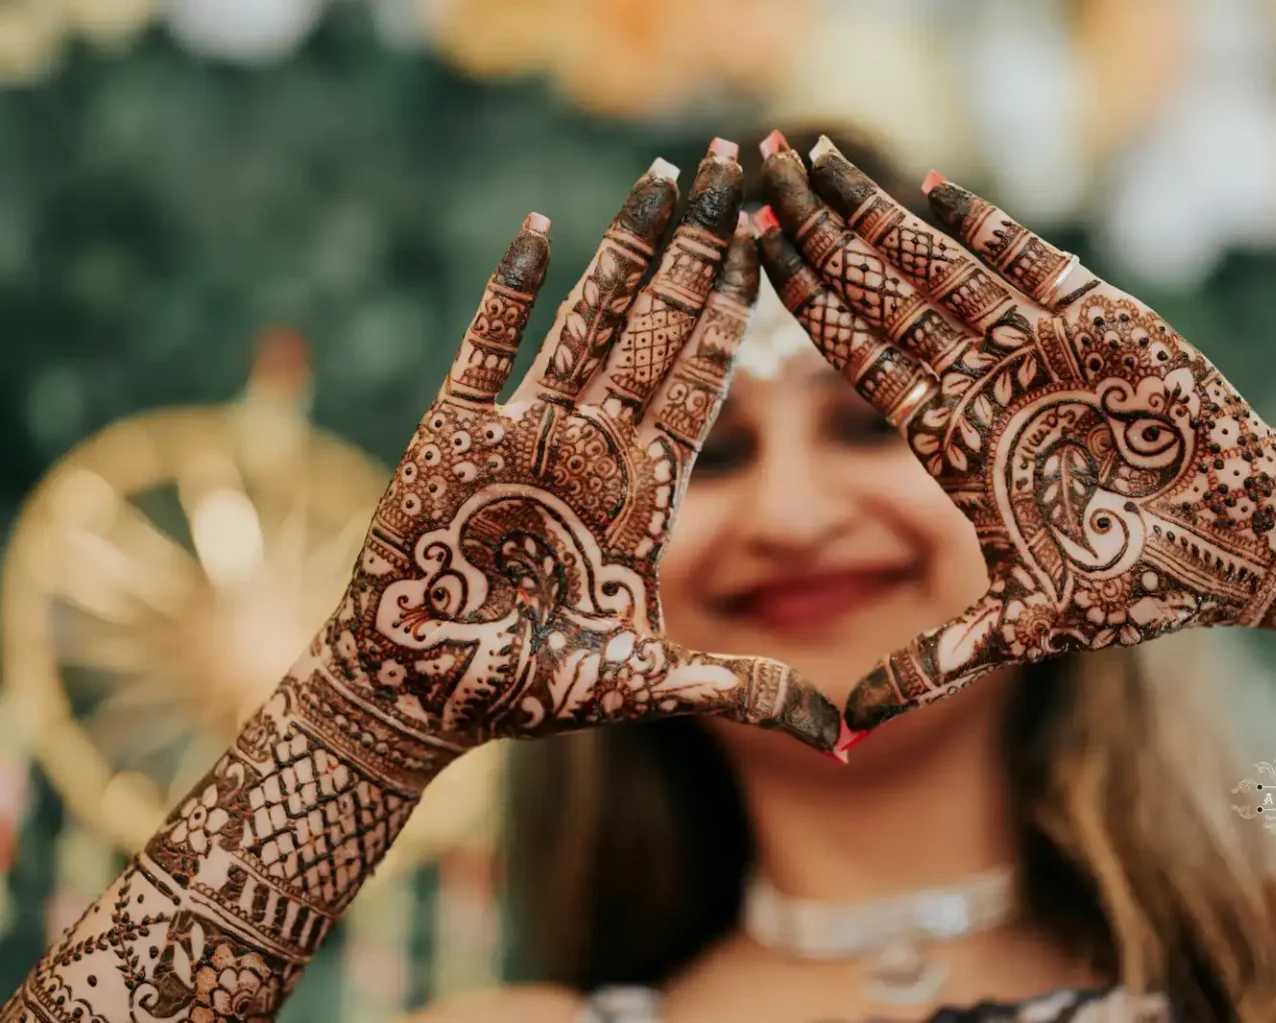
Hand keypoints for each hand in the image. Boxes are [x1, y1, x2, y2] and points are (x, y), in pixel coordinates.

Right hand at [323, 142, 840, 752]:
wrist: (419, 696)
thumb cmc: (527, 693)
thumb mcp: (650, 685)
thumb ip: (744, 690)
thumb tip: (846, 742)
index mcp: (648, 492)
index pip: (707, 379)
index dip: (741, 309)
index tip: (776, 240)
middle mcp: (596, 446)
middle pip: (659, 327)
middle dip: (698, 246)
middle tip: (736, 162)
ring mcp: (527, 432)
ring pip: (588, 320)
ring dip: (624, 247)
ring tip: (663, 172)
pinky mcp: (456, 433)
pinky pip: (488, 347)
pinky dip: (512, 292)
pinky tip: (545, 230)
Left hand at [755, 134, 1275, 730]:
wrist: (1247, 542)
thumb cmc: (1141, 581)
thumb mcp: (1023, 624)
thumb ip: (935, 664)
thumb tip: (848, 735)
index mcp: (951, 437)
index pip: (855, 356)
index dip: (799, 305)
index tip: (743, 257)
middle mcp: (982, 380)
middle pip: (879, 294)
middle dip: (815, 233)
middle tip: (749, 174)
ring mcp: (1037, 345)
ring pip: (939, 265)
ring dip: (874, 211)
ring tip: (810, 157)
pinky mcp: (1101, 319)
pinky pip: (1031, 262)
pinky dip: (985, 228)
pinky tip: (927, 187)